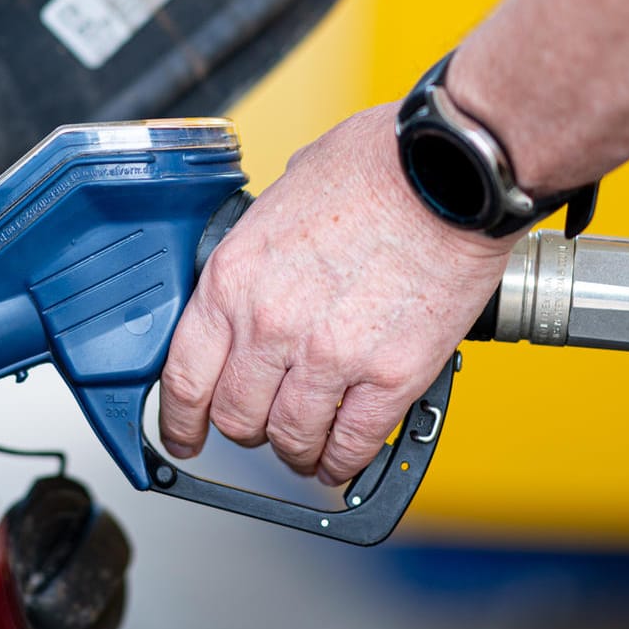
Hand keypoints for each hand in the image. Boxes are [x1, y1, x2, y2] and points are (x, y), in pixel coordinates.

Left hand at [157, 103, 514, 483]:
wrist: (450, 172)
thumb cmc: (377, 166)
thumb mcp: (282, 196)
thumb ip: (261, 252)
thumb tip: (260, 274)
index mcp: (235, 278)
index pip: (184, 376)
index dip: (179, 419)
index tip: (184, 433)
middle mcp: (272, 324)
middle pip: (235, 416)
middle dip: (242, 428)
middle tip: (257, 425)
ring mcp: (330, 355)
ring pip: (290, 439)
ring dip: (294, 451)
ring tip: (304, 447)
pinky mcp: (390, 376)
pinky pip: (352, 444)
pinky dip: (342, 461)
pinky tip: (341, 458)